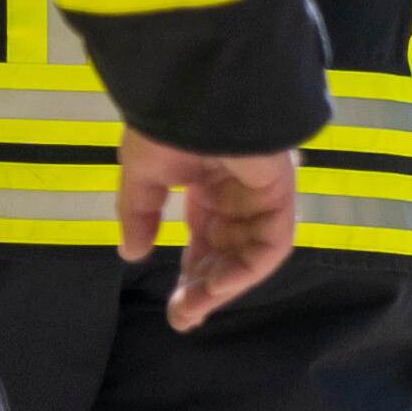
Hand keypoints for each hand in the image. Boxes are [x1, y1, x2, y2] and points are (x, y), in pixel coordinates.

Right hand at [119, 136, 299, 329]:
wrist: (194, 91)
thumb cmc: (167, 123)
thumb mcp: (142, 174)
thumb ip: (140, 214)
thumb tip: (131, 254)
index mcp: (208, 187)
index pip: (206, 242)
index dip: (192, 276)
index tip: (175, 309)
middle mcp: (238, 195)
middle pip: (228, 255)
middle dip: (205, 290)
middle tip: (182, 318)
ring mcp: (261, 195)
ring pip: (250, 255)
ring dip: (224, 286)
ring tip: (194, 308)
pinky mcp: (280, 192)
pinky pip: (271, 242)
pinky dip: (247, 268)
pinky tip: (219, 285)